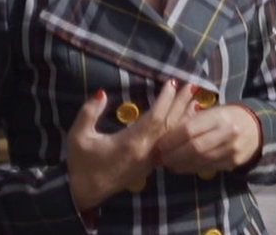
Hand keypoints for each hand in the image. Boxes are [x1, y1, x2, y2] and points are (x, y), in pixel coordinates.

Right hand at [67, 80, 198, 209]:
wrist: (84, 193)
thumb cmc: (81, 163)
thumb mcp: (78, 136)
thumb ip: (88, 113)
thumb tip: (102, 93)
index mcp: (130, 142)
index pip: (155, 117)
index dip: (166, 99)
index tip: (173, 83)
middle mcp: (146, 151)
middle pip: (169, 123)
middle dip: (181, 103)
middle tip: (193, 85)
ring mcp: (150, 160)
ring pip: (173, 135)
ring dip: (184, 116)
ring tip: (196, 99)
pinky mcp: (151, 166)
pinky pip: (171, 145)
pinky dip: (180, 131)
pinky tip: (187, 122)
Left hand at [156, 103, 261, 174]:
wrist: (257, 127)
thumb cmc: (228, 116)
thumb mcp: (213, 112)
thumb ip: (192, 120)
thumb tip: (164, 133)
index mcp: (220, 116)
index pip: (190, 129)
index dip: (171, 139)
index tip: (158, 145)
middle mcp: (228, 132)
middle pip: (194, 147)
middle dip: (173, 154)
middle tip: (159, 158)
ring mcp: (232, 149)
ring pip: (200, 160)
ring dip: (180, 164)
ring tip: (168, 163)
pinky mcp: (234, 162)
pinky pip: (208, 167)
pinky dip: (192, 168)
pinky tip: (182, 166)